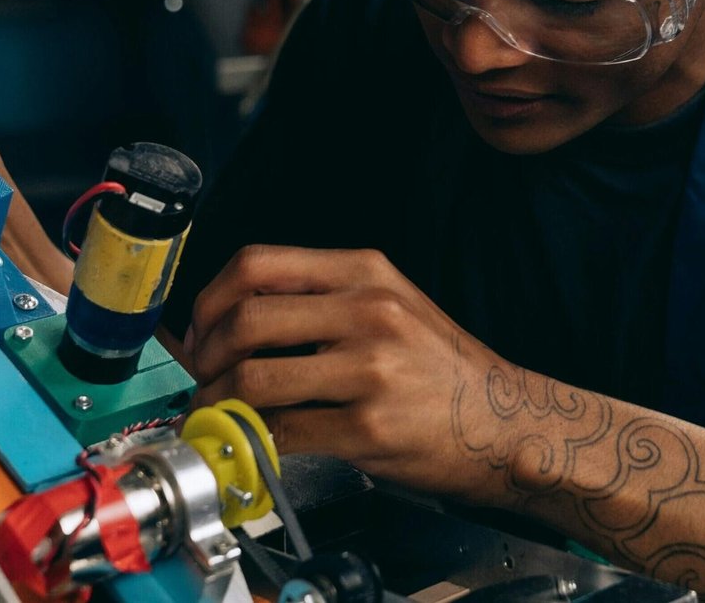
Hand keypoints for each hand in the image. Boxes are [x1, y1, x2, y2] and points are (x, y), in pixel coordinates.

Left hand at [184, 244, 512, 501]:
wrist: (504, 421)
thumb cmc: (441, 368)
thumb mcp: (391, 304)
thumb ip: (320, 302)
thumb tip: (233, 319)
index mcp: (366, 272)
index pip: (258, 264)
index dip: (211, 298)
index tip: (200, 328)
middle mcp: (368, 311)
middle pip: (247, 319)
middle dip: (206, 355)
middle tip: (202, 376)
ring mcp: (370, 369)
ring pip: (255, 377)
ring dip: (217, 401)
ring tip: (216, 412)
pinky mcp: (368, 426)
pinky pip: (283, 430)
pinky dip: (251, 439)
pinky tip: (249, 441)